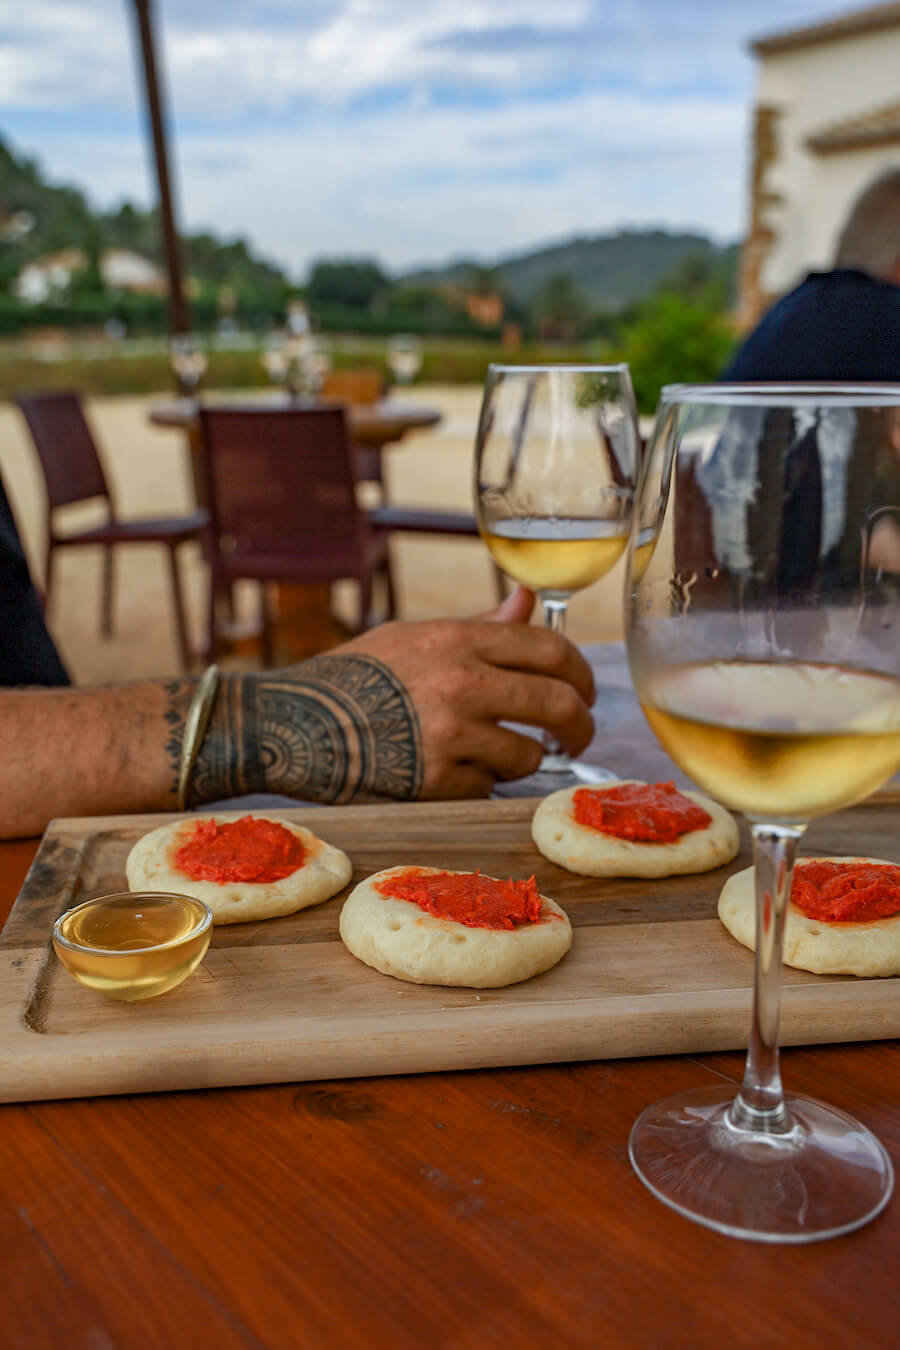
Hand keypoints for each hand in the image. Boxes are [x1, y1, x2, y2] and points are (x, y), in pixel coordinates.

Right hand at [340, 586, 595, 797]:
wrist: (291, 724)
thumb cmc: (351, 677)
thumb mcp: (413, 636)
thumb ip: (479, 625)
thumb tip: (529, 602)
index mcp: (458, 640)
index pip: (552, 650)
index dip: (582, 674)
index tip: (584, 692)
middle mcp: (461, 683)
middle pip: (558, 704)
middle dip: (580, 725)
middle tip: (577, 734)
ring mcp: (449, 736)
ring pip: (527, 756)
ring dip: (522, 760)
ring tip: (495, 754)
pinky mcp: (434, 782)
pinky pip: (486, 788)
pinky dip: (479, 784)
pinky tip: (452, 772)